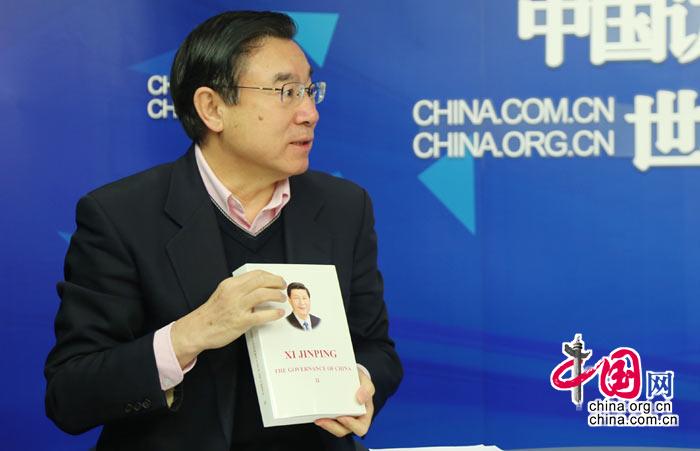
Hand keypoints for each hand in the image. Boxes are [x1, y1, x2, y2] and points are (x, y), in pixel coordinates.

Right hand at [171, 270, 286, 366]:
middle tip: (283, 286)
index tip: (276, 278)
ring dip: (277, 295)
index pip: (255, 274)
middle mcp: (234, 293)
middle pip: (262, 281)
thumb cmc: (211, 314)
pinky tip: (278, 313)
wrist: (197, 330)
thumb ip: (238, 289)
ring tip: (282, 298)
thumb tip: (257, 288)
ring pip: (264, 294)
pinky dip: (273, 313)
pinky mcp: (240, 321)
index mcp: (230, 284)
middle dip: (276, 282)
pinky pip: (262, 315)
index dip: (270, 275)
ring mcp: (237, 307)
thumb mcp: (223, 294)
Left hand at [315, 368, 374, 437]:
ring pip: (333, 428)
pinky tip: (315, 413)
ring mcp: (342, 418)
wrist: (352, 376)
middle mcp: (353, 420)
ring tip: (318, 418)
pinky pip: (327, 421)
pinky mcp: (332, 415)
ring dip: (325, 424)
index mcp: (365, 414)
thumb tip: (360, 399)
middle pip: (343, 430)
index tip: (342, 417)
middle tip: (324, 419)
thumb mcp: (367, 382)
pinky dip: (321, 418)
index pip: (360, 428)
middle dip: (333, 427)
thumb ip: (367, 388)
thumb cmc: (360, 382)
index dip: (351, 425)